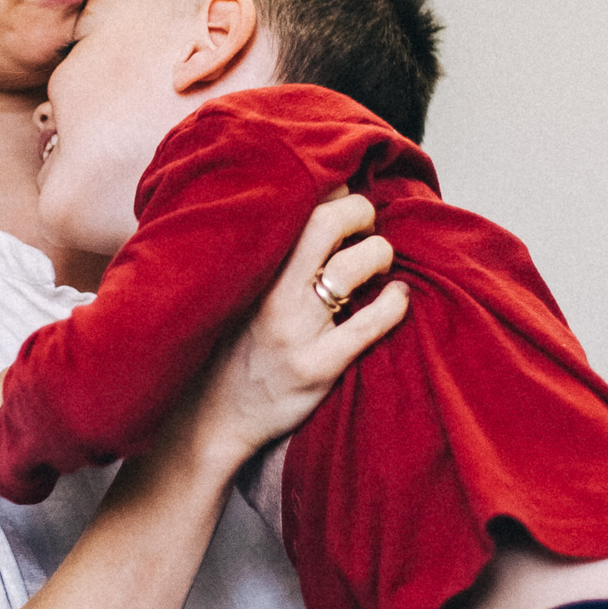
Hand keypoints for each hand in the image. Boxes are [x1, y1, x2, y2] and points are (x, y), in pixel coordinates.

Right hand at [169, 191, 408, 476]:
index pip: (297, 205)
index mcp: (250, 269)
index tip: (343, 194)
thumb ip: (265, 256)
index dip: (331, 190)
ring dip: (380, 254)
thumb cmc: (227, 347)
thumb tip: (309, 210)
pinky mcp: (317, 367)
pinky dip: (395, 303)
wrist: (209, 418)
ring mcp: (295, 331)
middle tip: (367, 225)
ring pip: (354, 266)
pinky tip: (399, 297)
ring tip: (379, 263)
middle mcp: (272, 293)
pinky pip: (370, 324)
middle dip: (360, 212)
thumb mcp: (232, 292)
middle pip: (328, 222)